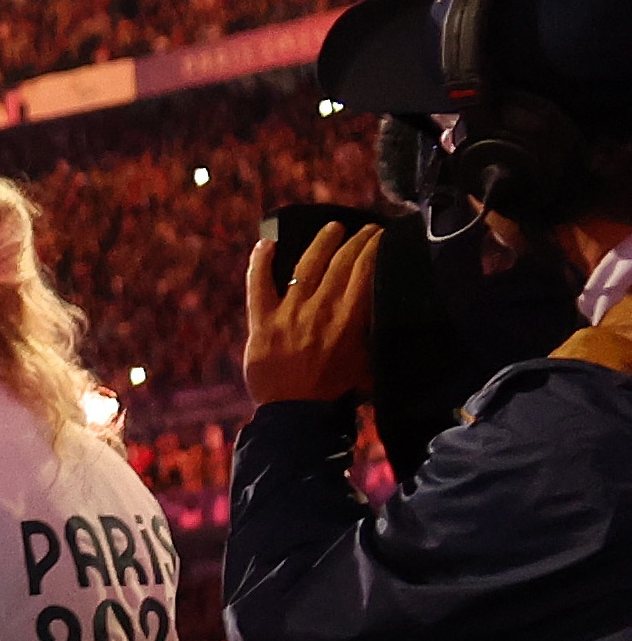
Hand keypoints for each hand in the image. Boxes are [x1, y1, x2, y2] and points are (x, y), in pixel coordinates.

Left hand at [245, 221, 382, 408]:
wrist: (294, 413)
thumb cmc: (333, 390)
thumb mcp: (366, 360)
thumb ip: (370, 333)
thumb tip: (382, 310)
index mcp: (349, 319)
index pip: (365, 271)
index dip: (374, 248)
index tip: (382, 235)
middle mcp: (320, 310)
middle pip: (340, 263)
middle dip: (357, 240)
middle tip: (366, 228)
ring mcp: (289, 313)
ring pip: (306, 266)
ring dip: (321, 242)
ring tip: (333, 228)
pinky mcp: (262, 321)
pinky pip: (258, 284)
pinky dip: (260, 262)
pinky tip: (267, 243)